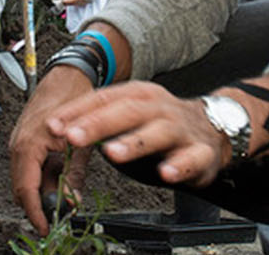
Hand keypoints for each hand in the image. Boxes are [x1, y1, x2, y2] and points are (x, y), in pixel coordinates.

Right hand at [8, 68, 95, 234]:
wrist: (70, 75)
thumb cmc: (75, 99)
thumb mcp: (81, 144)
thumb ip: (73, 175)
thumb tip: (71, 201)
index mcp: (29, 145)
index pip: (25, 189)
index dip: (35, 212)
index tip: (45, 227)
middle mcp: (20, 145)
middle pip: (22, 189)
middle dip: (38, 206)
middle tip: (58, 218)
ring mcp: (21, 143)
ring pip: (25, 181)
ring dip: (42, 194)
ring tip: (64, 201)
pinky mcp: (27, 142)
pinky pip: (30, 169)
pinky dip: (43, 180)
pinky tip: (60, 183)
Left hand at [49, 81, 231, 185]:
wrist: (214, 128)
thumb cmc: (162, 124)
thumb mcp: (128, 117)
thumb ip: (98, 123)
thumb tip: (59, 131)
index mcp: (138, 96)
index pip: (103, 98)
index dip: (77, 111)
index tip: (53, 125)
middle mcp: (159, 108)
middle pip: (127, 111)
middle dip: (98, 124)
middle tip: (73, 137)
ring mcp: (182, 129)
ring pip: (158, 132)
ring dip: (134, 142)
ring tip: (113, 153)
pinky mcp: (201, 153)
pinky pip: (191, 158)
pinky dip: (180, 166)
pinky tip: (166, 173)